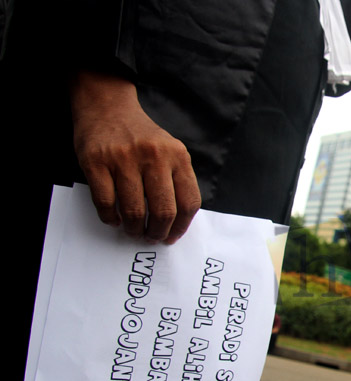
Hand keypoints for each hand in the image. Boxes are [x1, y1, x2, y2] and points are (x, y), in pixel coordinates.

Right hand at [70, 71, 200, 242]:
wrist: (107, 106)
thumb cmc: (141, 136)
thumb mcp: (170, 150)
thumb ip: (177, 179)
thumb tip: (177, 221)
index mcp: (177, 156)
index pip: (189, 202)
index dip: (182, 226)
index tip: (173, 236)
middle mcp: (154, 156)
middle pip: (163, 211)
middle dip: (158, 232)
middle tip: (152, 237)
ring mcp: (123, 159)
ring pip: (134, 211)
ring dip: (135, 229)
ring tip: (134, 230)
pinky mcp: (96, 162)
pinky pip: (106, 203)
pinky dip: (111, 218)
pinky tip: (115, 219)